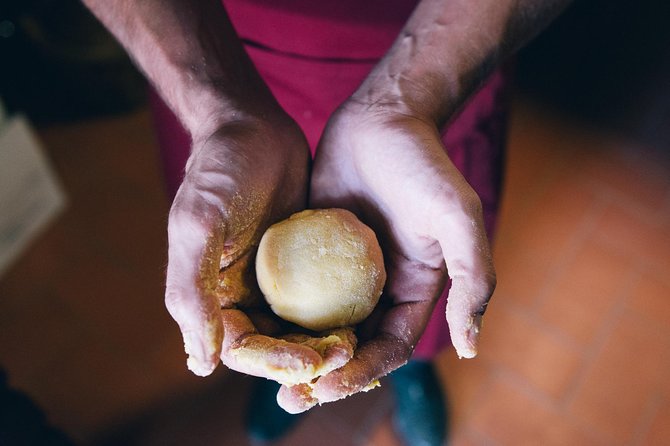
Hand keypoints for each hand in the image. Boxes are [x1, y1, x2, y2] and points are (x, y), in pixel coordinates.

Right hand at [165, 110, 354, 381]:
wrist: (254, 129)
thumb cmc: (219, 171)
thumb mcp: (197, 224)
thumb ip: (190, 288)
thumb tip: (201, 363)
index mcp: (212, 298)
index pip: (241, 349)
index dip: (273, 362)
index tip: (310, 360)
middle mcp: (243, 298)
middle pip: (276, 348)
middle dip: (308, 360)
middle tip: (344, 356)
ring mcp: (277, 284)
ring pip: (303, 331)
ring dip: (327, 344)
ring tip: (358, 345)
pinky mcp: (306, 268)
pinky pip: (324, 301)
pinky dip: (341, 314)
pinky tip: (367, 319)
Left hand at [278, 100, 495, 410]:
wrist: (383, 117)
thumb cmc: (424, 165)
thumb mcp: (458, 218)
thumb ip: (473, 277)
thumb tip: (472, 345)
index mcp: (414, 290)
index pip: (390, 348)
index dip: (363, 372)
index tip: (329, 387)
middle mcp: (379, 288)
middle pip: (351, 347)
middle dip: (324, 377)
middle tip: (291, 399)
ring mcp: (343, 271)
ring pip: (319, 325)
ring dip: (295, 354)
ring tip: (264, 376)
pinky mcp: (312, 250)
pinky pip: (294, 289)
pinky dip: (278, 314)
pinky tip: (252, 327)